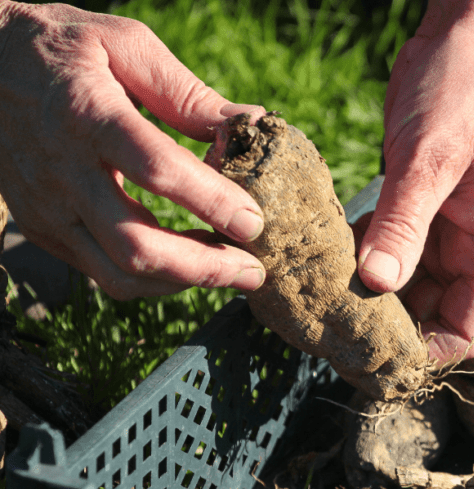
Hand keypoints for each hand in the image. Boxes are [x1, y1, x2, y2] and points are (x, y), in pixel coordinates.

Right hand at [0, 2, 266, 298]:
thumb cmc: (60, 50)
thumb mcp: (124, 45)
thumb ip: (186, 92)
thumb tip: (249, 123)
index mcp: (88, 115)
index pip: (156, 170)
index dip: (211, 202)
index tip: (254, 223)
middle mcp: (64, 171)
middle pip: (137, 244)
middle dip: (205, 268)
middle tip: (253, 272)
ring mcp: (49, 208)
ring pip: (119, 274)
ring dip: (182, 283)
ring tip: (227, 271)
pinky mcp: (43, 229)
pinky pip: (102, 274)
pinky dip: (152, 280)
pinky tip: (186, 264)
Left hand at [357, 0, 473, 362]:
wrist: (466, 37)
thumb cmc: (465, 91)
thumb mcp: (431, 159)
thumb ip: (404, 223)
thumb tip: (376, 284)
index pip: (470, 330)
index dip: (430, 353)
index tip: (379, 357)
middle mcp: (467, 248)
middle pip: (431, 316)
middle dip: (388, 328)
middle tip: (334, 332)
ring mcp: (439, 230)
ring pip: (403, 286)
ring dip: (367, 294)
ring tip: (321, 301)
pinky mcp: (413, 209)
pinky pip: (386, 250)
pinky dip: (358, 259)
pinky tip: (325, 259)